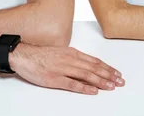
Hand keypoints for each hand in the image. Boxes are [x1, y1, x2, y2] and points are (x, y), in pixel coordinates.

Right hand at [10, 43, 124, 94]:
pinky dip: (84, 88)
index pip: (94, 61)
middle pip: (93, 68)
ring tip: (111, 86)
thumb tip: (87, 65)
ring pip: (86, 75)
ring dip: (101, 81)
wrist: (24, 55)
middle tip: (120, 81)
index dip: (107, 68)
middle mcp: (70, 60)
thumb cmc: (41, 55)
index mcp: (72, 53)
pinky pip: (72, 84)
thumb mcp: (61, 52)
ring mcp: (63, 69)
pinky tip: (93, 91)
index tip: (116, 73)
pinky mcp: (55, 79)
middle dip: (109, 75)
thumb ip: (74, 58)